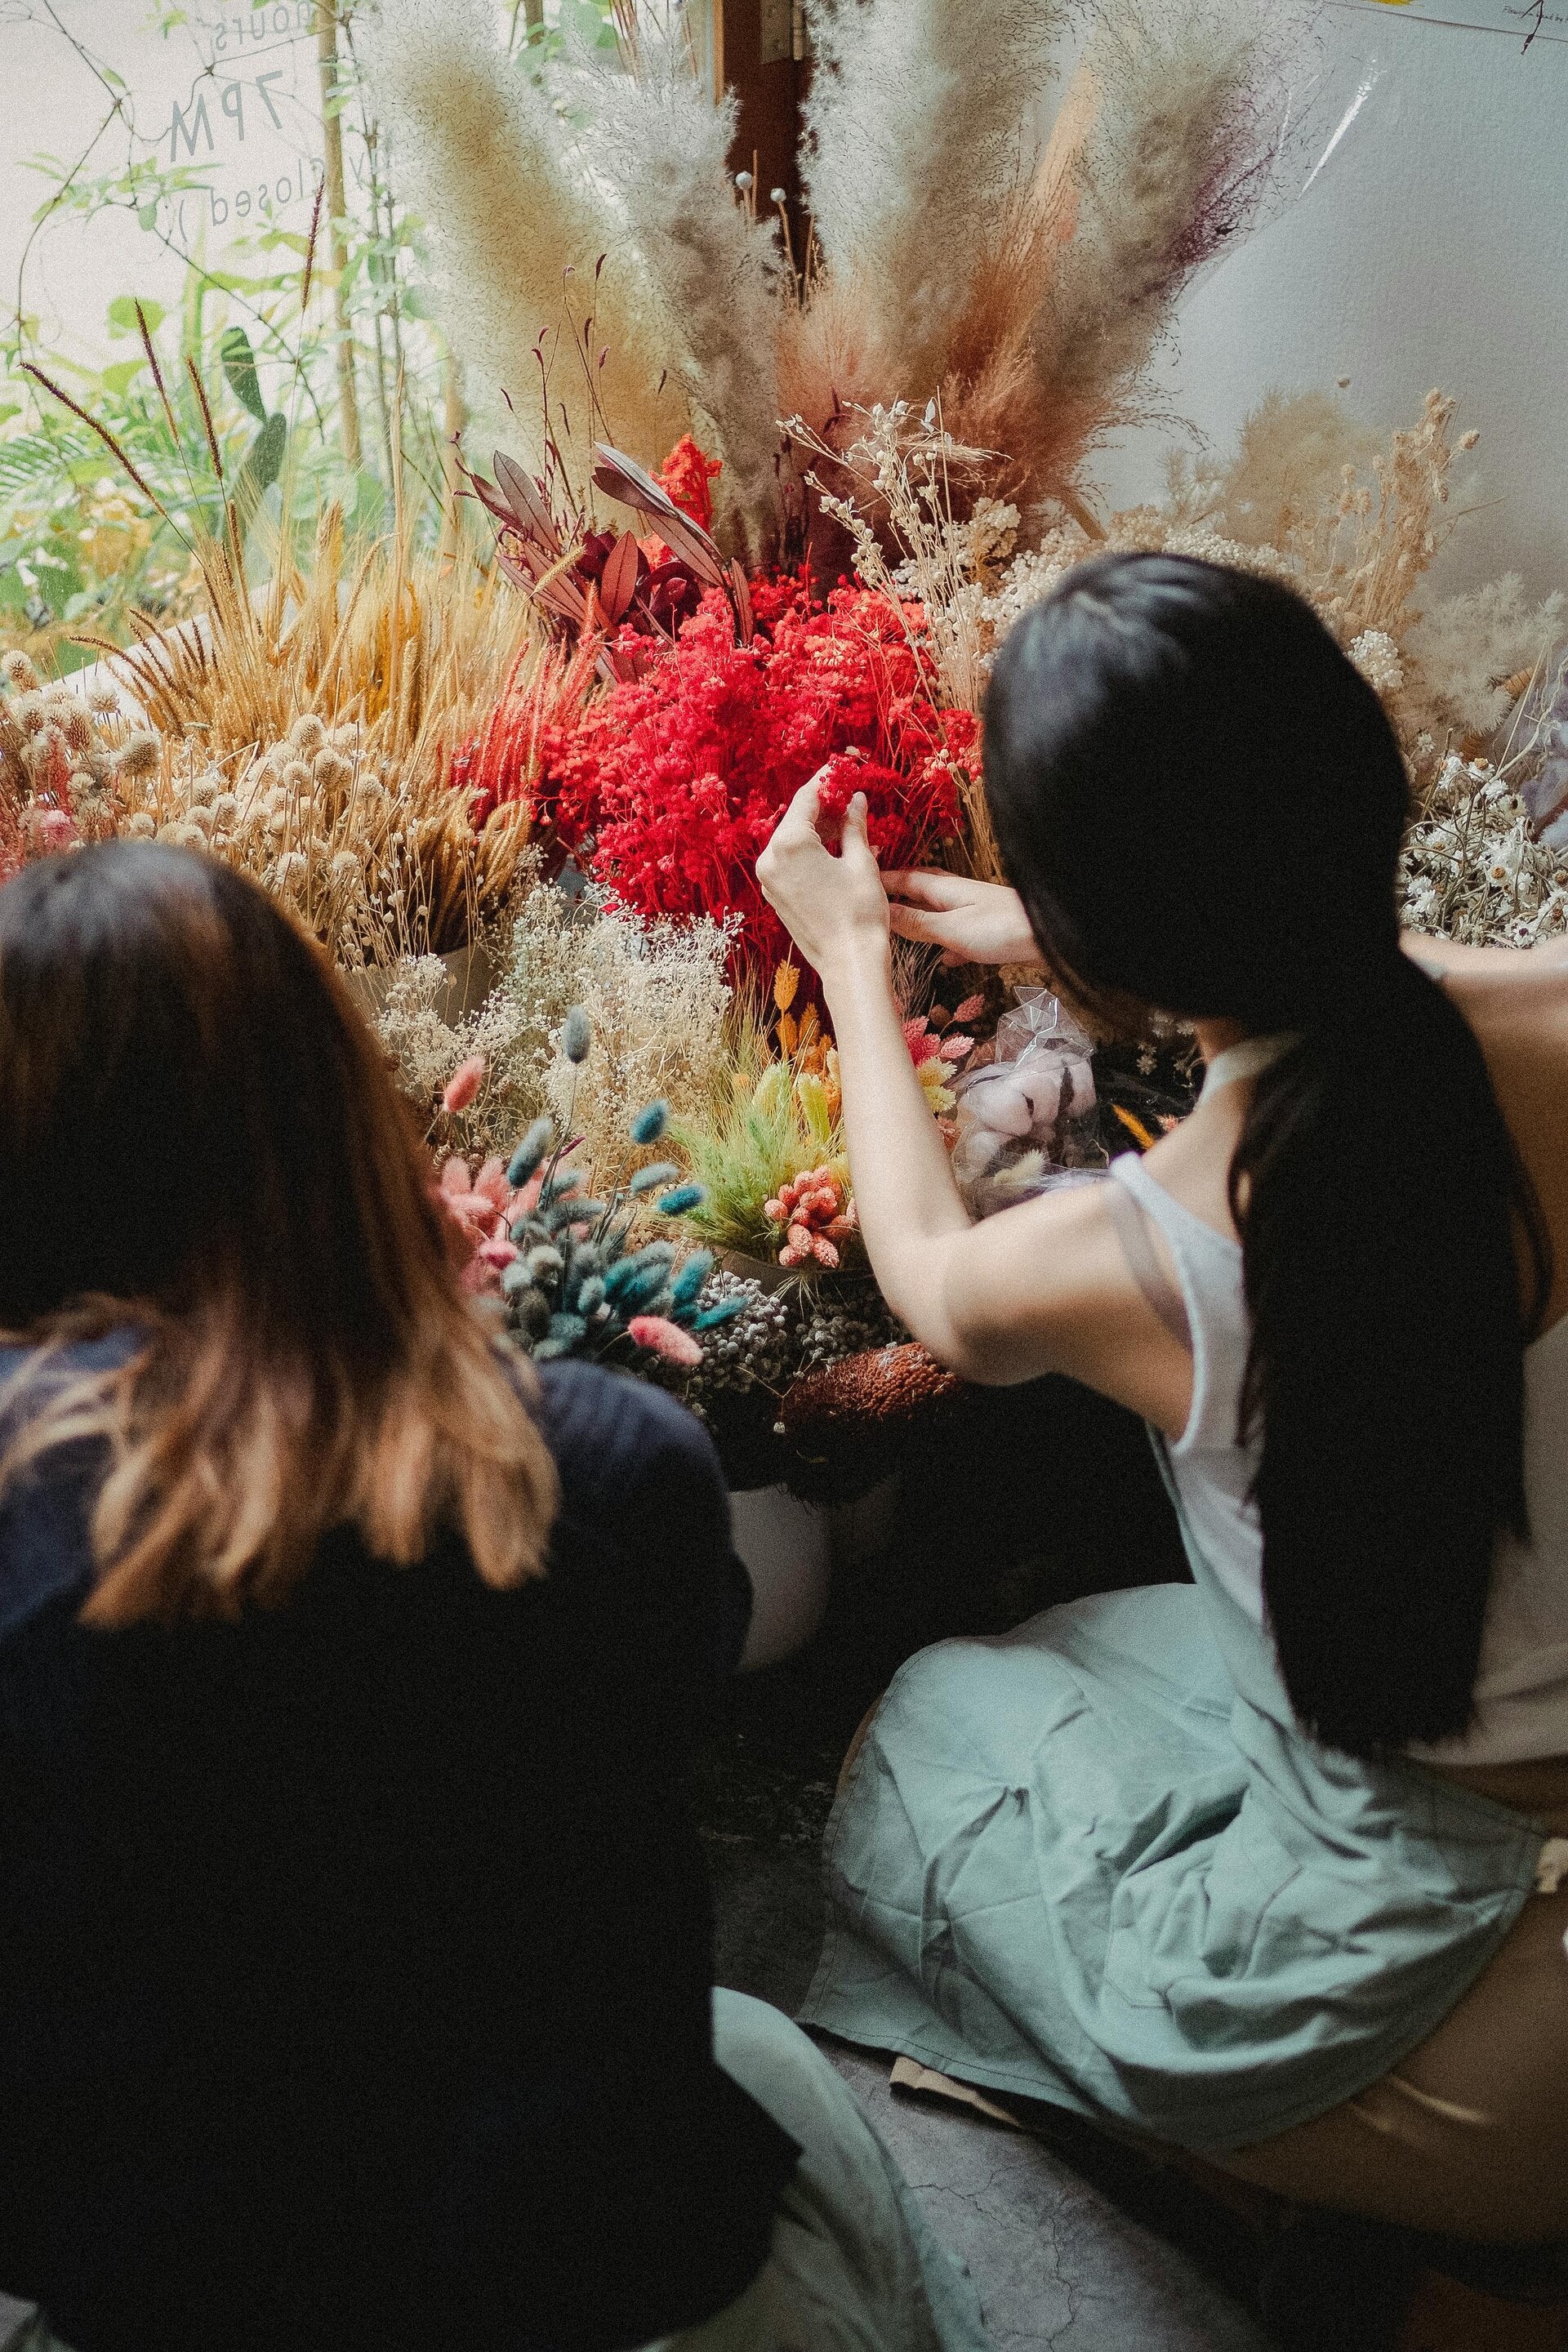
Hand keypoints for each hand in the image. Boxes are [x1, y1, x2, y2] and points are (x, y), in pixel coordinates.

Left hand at [756, 774, 889, 983]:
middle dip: (823, 805)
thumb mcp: (861, 862)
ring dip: (817, 829)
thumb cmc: (859, 912)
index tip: (841, 766)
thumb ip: (853, 825)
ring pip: (791, 840)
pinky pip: (789, 861)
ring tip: (848, 822)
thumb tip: (855, 799)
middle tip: (849, 795)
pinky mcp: (774, 896)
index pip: (807, 797)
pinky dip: (809, 850)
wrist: (849, 963)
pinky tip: (834, 848)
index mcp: (788, 843)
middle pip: (796, 818)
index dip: (827, 780)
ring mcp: (768, 879)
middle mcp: (769, 858)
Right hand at [883, 870, 1037, 965]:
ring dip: (919, 917)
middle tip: (874, 904)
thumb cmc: (999, 929)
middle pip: (919, 889)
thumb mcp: (950, 929)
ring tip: (900, 928)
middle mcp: (955, 895)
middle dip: (897, 894)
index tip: (855, 883)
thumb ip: (916, 923)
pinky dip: (946, 943)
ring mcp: (972, 911)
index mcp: (942, 890)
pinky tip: (946, 959)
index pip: (902, 879)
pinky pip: (958, 933)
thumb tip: (881, 914)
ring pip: (937, 911)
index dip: (879, 880)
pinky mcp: (987, 930)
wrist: (1048, 935)